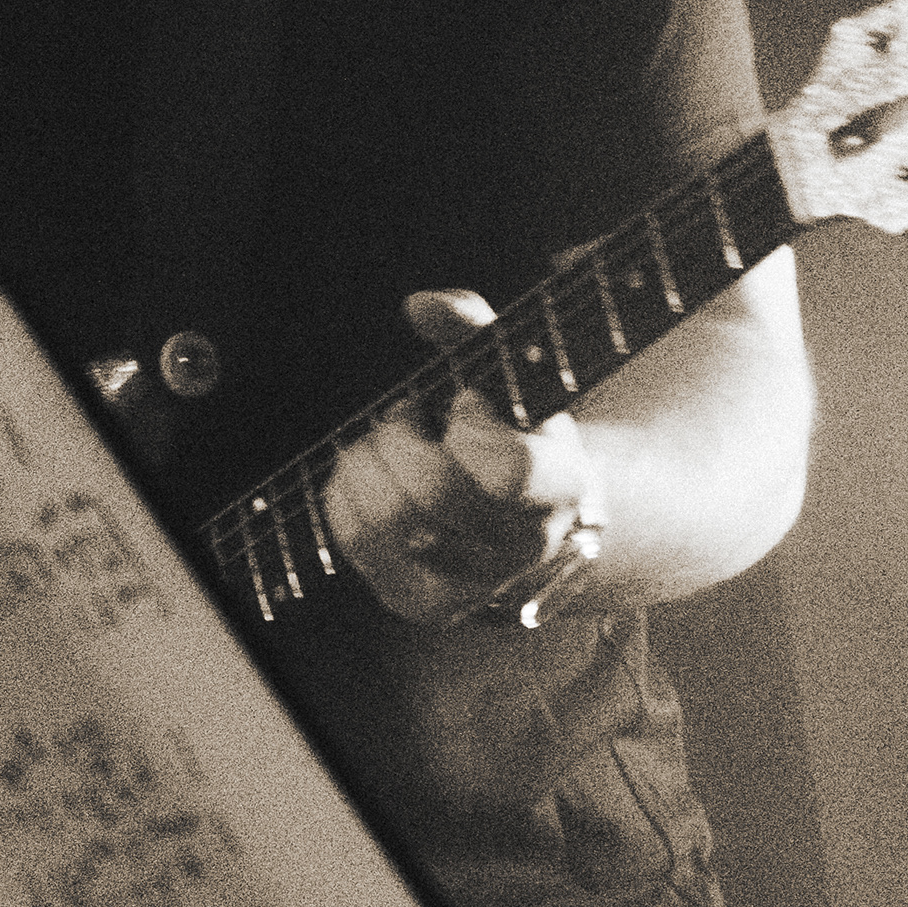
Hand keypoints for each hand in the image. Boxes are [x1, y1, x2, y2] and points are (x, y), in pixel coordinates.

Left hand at [321, 289, 601, 625]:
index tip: (465, 401)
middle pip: (435, 493)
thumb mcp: (510, 371)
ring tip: (383, 443)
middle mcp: (523, 548)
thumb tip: (420, 305)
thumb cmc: (511, 426)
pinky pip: (356, 542)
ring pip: (389, 520)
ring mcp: (471, 585)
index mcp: (563, 486)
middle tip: (407, 414)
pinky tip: (367, 474)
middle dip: (401, 434)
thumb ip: (472, 326)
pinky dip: (344, 493)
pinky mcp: (419, 601)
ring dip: (367, 461)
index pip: (509, 469)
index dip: (470, 424)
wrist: (521, 512)